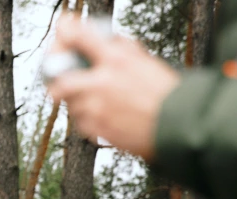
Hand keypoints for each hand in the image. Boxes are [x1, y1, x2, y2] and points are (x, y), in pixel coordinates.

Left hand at [44, 14, 179, 161]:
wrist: (180, 125)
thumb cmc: (166, 92)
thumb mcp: (145, 60)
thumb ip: (120, 49)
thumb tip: (101, 41)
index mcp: (116, 60)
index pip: (79, 37)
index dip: (66, 29)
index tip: (63, 27)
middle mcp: (102, 83)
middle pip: (60, 79)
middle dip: (56, 78)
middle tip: (59, 77)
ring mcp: (97, 110)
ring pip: (70, 103)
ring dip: (75, 99)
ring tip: (90, 97)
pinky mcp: (98, 132)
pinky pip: (80, 123)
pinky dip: (85, 117)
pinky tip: (100, 114)